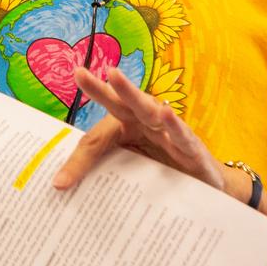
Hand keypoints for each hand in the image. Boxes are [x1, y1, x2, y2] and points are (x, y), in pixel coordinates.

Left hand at [52, 66, 226, 191]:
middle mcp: (145, 125)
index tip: (58, 182)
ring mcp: (167, 132)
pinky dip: (173, 124)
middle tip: (80, 74)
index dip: (78, 162)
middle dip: (99, 90)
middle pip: (119, 106)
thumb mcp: (132, 178)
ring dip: (130, 92)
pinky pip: (181, 134)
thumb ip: (105, 177)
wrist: (208, 191)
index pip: (98, 141)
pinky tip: (164, 113)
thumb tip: (64, 191)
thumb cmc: (165, 175)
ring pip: (147, 110)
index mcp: (126, 130)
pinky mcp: (191, 147)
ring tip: (113, 75)